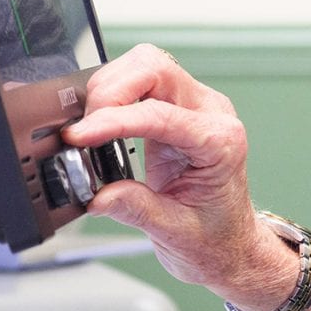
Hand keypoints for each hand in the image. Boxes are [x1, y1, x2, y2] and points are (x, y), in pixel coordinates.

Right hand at [61, 45, 282, 300]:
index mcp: (220, 142)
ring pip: (147, 64)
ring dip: (111, 87)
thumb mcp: (174, 232)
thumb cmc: (216, 239)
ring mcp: (195, 107)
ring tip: (90, 127)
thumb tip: (97, 194)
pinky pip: (143, 81)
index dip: (113, 121)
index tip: (79, 136)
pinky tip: (102, 121)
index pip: (160, 114)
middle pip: (156, 68)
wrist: (231, 246)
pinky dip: (115, 93)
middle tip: (83, 129)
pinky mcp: (177, 109)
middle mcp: (211, 115)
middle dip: (111, 91)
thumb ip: (135, 208)